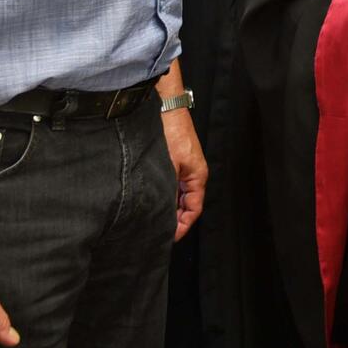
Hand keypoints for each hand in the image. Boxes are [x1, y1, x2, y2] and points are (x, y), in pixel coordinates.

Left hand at [161, 109, 207, 241]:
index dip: (181, 227)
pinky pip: (173, 185)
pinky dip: (165, 196)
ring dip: (168, 208)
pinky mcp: (175, 161)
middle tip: (155, 233)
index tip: (167, 239)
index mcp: (197, 176)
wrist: (166, 108)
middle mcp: (194, 174)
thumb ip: (167, 192)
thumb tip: (162, 215)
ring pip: (179, 196)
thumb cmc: (170, 134)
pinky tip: (150, 200)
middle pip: (187, 205)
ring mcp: (184, 167)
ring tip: (151, 220)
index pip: (194, 210)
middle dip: (174, 220)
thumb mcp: (167, 168)